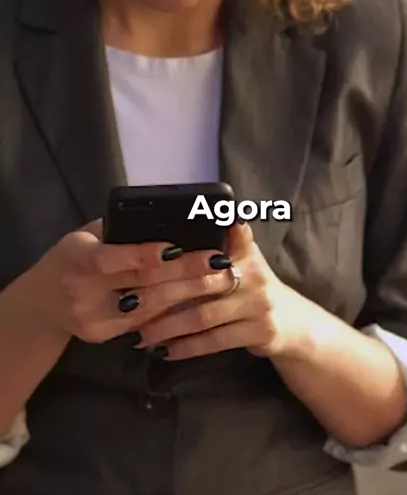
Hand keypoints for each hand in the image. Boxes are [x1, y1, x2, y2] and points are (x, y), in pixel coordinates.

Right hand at [27, 220, 238, 344]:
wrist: (42, 302)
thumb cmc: (72, 257)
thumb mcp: (85, 236)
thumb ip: (118, 231)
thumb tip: (166, 219)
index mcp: (76, 258)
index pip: (111, 258)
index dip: (144, 254)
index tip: (176, 247)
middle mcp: (82, 291)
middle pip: (140, 283)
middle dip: (184, 272)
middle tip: (217, 261)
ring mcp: (92, 318)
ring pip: (149, 306)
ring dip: (187, 292)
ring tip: (217, 278)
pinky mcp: (102, 335)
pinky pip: (144, 323)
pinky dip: (173, 309)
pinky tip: (196, 299)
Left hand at [134, 222, 299, 359]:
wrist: (292, 322)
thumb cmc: (254, 286)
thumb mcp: (243, 257)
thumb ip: (219, 240)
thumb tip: (178, 230)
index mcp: (244, 250)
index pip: (210, 243)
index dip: (181, 250)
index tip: (148, 257)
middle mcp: (254, 274)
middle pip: (198, 282)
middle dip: (160, 293)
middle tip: (130, 302)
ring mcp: (258, 304)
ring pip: (203, 315)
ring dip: (168, 326)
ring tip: (140, 333)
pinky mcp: (260, 332)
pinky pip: (215, 341)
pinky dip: (188, 347)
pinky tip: (166, 351)